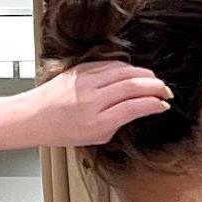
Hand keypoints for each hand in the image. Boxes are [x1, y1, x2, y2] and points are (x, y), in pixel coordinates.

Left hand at [24, 59, 172, 149]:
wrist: (36, 116)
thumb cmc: (63, 130)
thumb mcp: (96, 137)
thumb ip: (117, 123)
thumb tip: (137, 109)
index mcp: (97, 121)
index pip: (134, 107)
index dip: (153, 104)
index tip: (163, 104)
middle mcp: (92, 99)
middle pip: (132, 85)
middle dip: (154, 86)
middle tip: (165, 90)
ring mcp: (87, 81)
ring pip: (123, 71)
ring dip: (143, 74)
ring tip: (154, 80)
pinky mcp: (82, 69)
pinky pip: (110, 64)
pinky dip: (126, 67)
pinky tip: (134, 72)